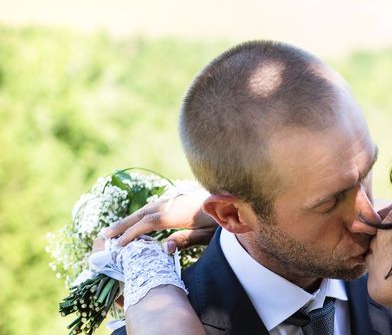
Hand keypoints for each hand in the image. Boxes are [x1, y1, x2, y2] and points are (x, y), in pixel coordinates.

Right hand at [103, 191, 217, 250]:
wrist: (232, 199)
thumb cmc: (222, 220)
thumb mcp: (209, 233)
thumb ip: (187, 239)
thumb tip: (164, 247)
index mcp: (179, 211)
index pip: (150, 222)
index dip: (133, 233)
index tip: (119, 245)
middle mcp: (174, 203)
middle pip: (143, 213)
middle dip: (123, 224)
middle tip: (104, 236)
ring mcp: (174, 200)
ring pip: (146, 209)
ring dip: (129, 219)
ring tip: (113, 230)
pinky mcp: (176, 200)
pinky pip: (153, 208)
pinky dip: (140, 216)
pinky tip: (134, 224)